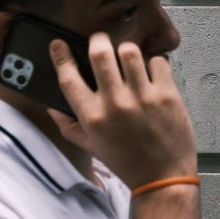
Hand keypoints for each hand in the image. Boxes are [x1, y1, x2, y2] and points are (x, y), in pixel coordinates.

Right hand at [46, 34, 197, 190]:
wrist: (162, 177)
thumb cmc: (127, 162)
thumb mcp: (92, 147)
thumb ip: (69, 126)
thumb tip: (52, 108)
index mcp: (92, 117)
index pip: (69, 78)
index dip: (61, 57)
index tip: (59, 44)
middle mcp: (115, 105)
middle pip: (100, 53)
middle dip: (98, 41)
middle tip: (101, 41)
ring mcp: (142, 98)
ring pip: (130, 51)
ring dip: (127, 50)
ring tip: (128, 58)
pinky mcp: (167, 95)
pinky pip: (158, 62)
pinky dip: (154, 63)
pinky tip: (152, 74)